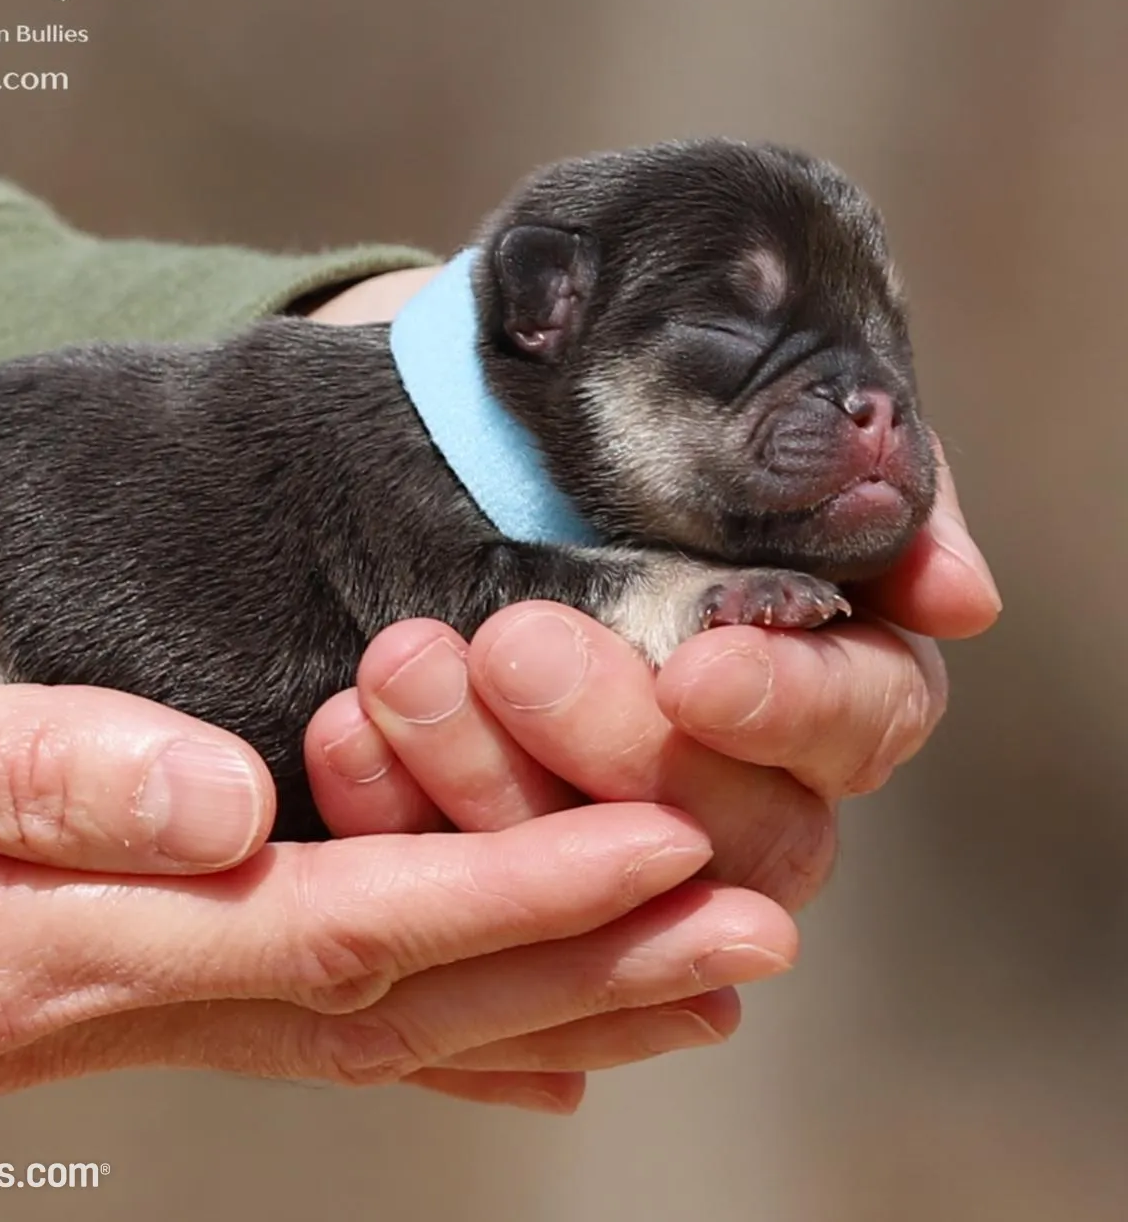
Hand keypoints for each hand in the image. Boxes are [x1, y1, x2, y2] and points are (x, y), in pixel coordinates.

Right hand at [0, 576, 793, 1113]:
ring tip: (696, 966)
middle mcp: (102, 999)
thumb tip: (220, 802)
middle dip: (577, 964)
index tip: (658, 848)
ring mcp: (118, 1001)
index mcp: (40, 948)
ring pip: (371, 1018)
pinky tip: (544, 1032)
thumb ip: (22, 769)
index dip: (505, 897)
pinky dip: (444, 1022)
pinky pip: (315, 1012)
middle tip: (748, 928)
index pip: (329, 930)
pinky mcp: (124, 967)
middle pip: (381, 999)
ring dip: (544, 993)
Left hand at [307, 443, 997, 915]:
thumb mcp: (750, 419)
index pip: (861, 724)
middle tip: (511, 645)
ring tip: (401, 670)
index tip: (699, 668)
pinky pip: (466, 889)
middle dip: (617, 745)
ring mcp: (620, 839)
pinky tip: (345, 735)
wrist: (470, 432)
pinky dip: (395, 816)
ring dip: (494, 787)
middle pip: (738, 832)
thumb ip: (874, 499)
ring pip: (601, 886)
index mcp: (823, 681)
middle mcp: (741, 780)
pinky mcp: (499, 860)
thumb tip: (962, 599)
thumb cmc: (625, 425)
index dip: (790, 707)